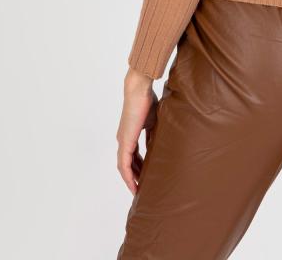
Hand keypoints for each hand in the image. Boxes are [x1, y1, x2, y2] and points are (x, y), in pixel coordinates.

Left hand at [116, 69, 158, 193]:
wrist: (139, 91)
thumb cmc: (147, 101)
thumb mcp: (153, 122)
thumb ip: (153, 134)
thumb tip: (158, 144)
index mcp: (130, 134)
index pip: (133, 155)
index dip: (138, 167)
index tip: (145, 176)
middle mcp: (124, 139)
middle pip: (127, 163)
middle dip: (135, 176)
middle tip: (143, 188)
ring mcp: (123, 141)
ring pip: (124, 167)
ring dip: (130, 180)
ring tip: (138, 191)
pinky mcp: (125, 142)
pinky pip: (124, 164)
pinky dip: (128, 176)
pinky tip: (134, 185)